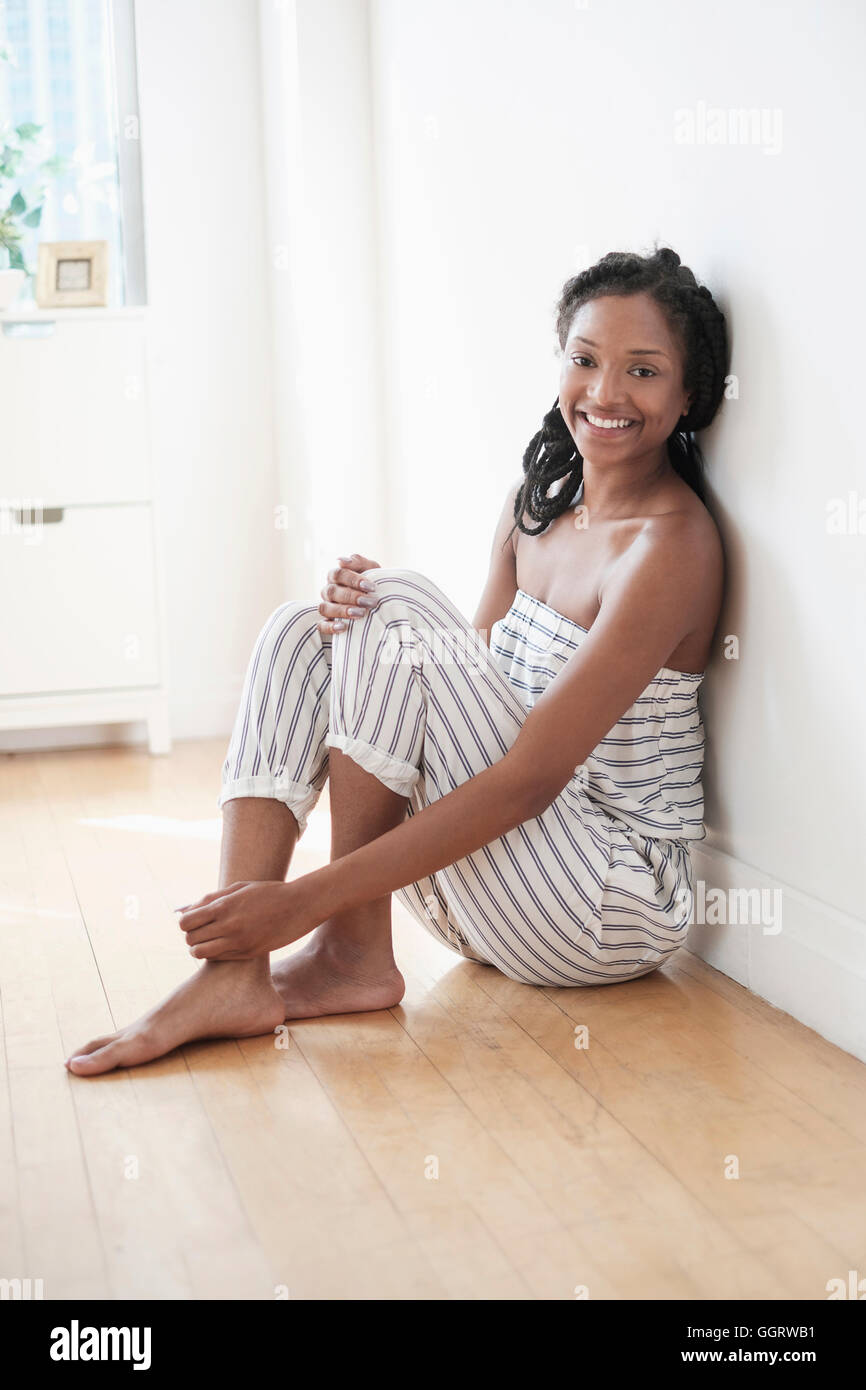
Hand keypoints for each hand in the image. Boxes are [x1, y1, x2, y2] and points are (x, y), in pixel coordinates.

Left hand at [176, 879, 318, 959]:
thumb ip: (210, 899)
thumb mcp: (238, 888)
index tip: (193, 919)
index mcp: (224, 907)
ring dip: (200, 947)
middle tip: (201, 929)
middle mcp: (229, 927)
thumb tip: (185, 911)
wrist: (299, 905)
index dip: (185, 922)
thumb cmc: (267, 893)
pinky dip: (215, 952)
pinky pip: (219, 958)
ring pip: (201, 953)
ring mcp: (239, 943)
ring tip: (209, 939)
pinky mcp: (248, 953)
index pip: (186, 922)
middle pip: (191, 939)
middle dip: (191, 934)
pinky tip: (224, 943)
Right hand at [317, 552, 380, 635]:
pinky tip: (343, 627)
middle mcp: (329, 591)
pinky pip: (321, 626)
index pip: (338, 574)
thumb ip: (359, 562)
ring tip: (361, 614)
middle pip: (332, 591)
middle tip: (370, 602)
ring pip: (325, 608)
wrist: (382, 603)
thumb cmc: (373, 585)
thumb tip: (341, 561)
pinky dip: (330, 627)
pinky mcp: (327, 623)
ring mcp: (327, 607)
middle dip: (352, 596)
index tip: (371, 587)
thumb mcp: (371, 570)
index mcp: (336, 577)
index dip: (353, 579)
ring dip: (342, 611)